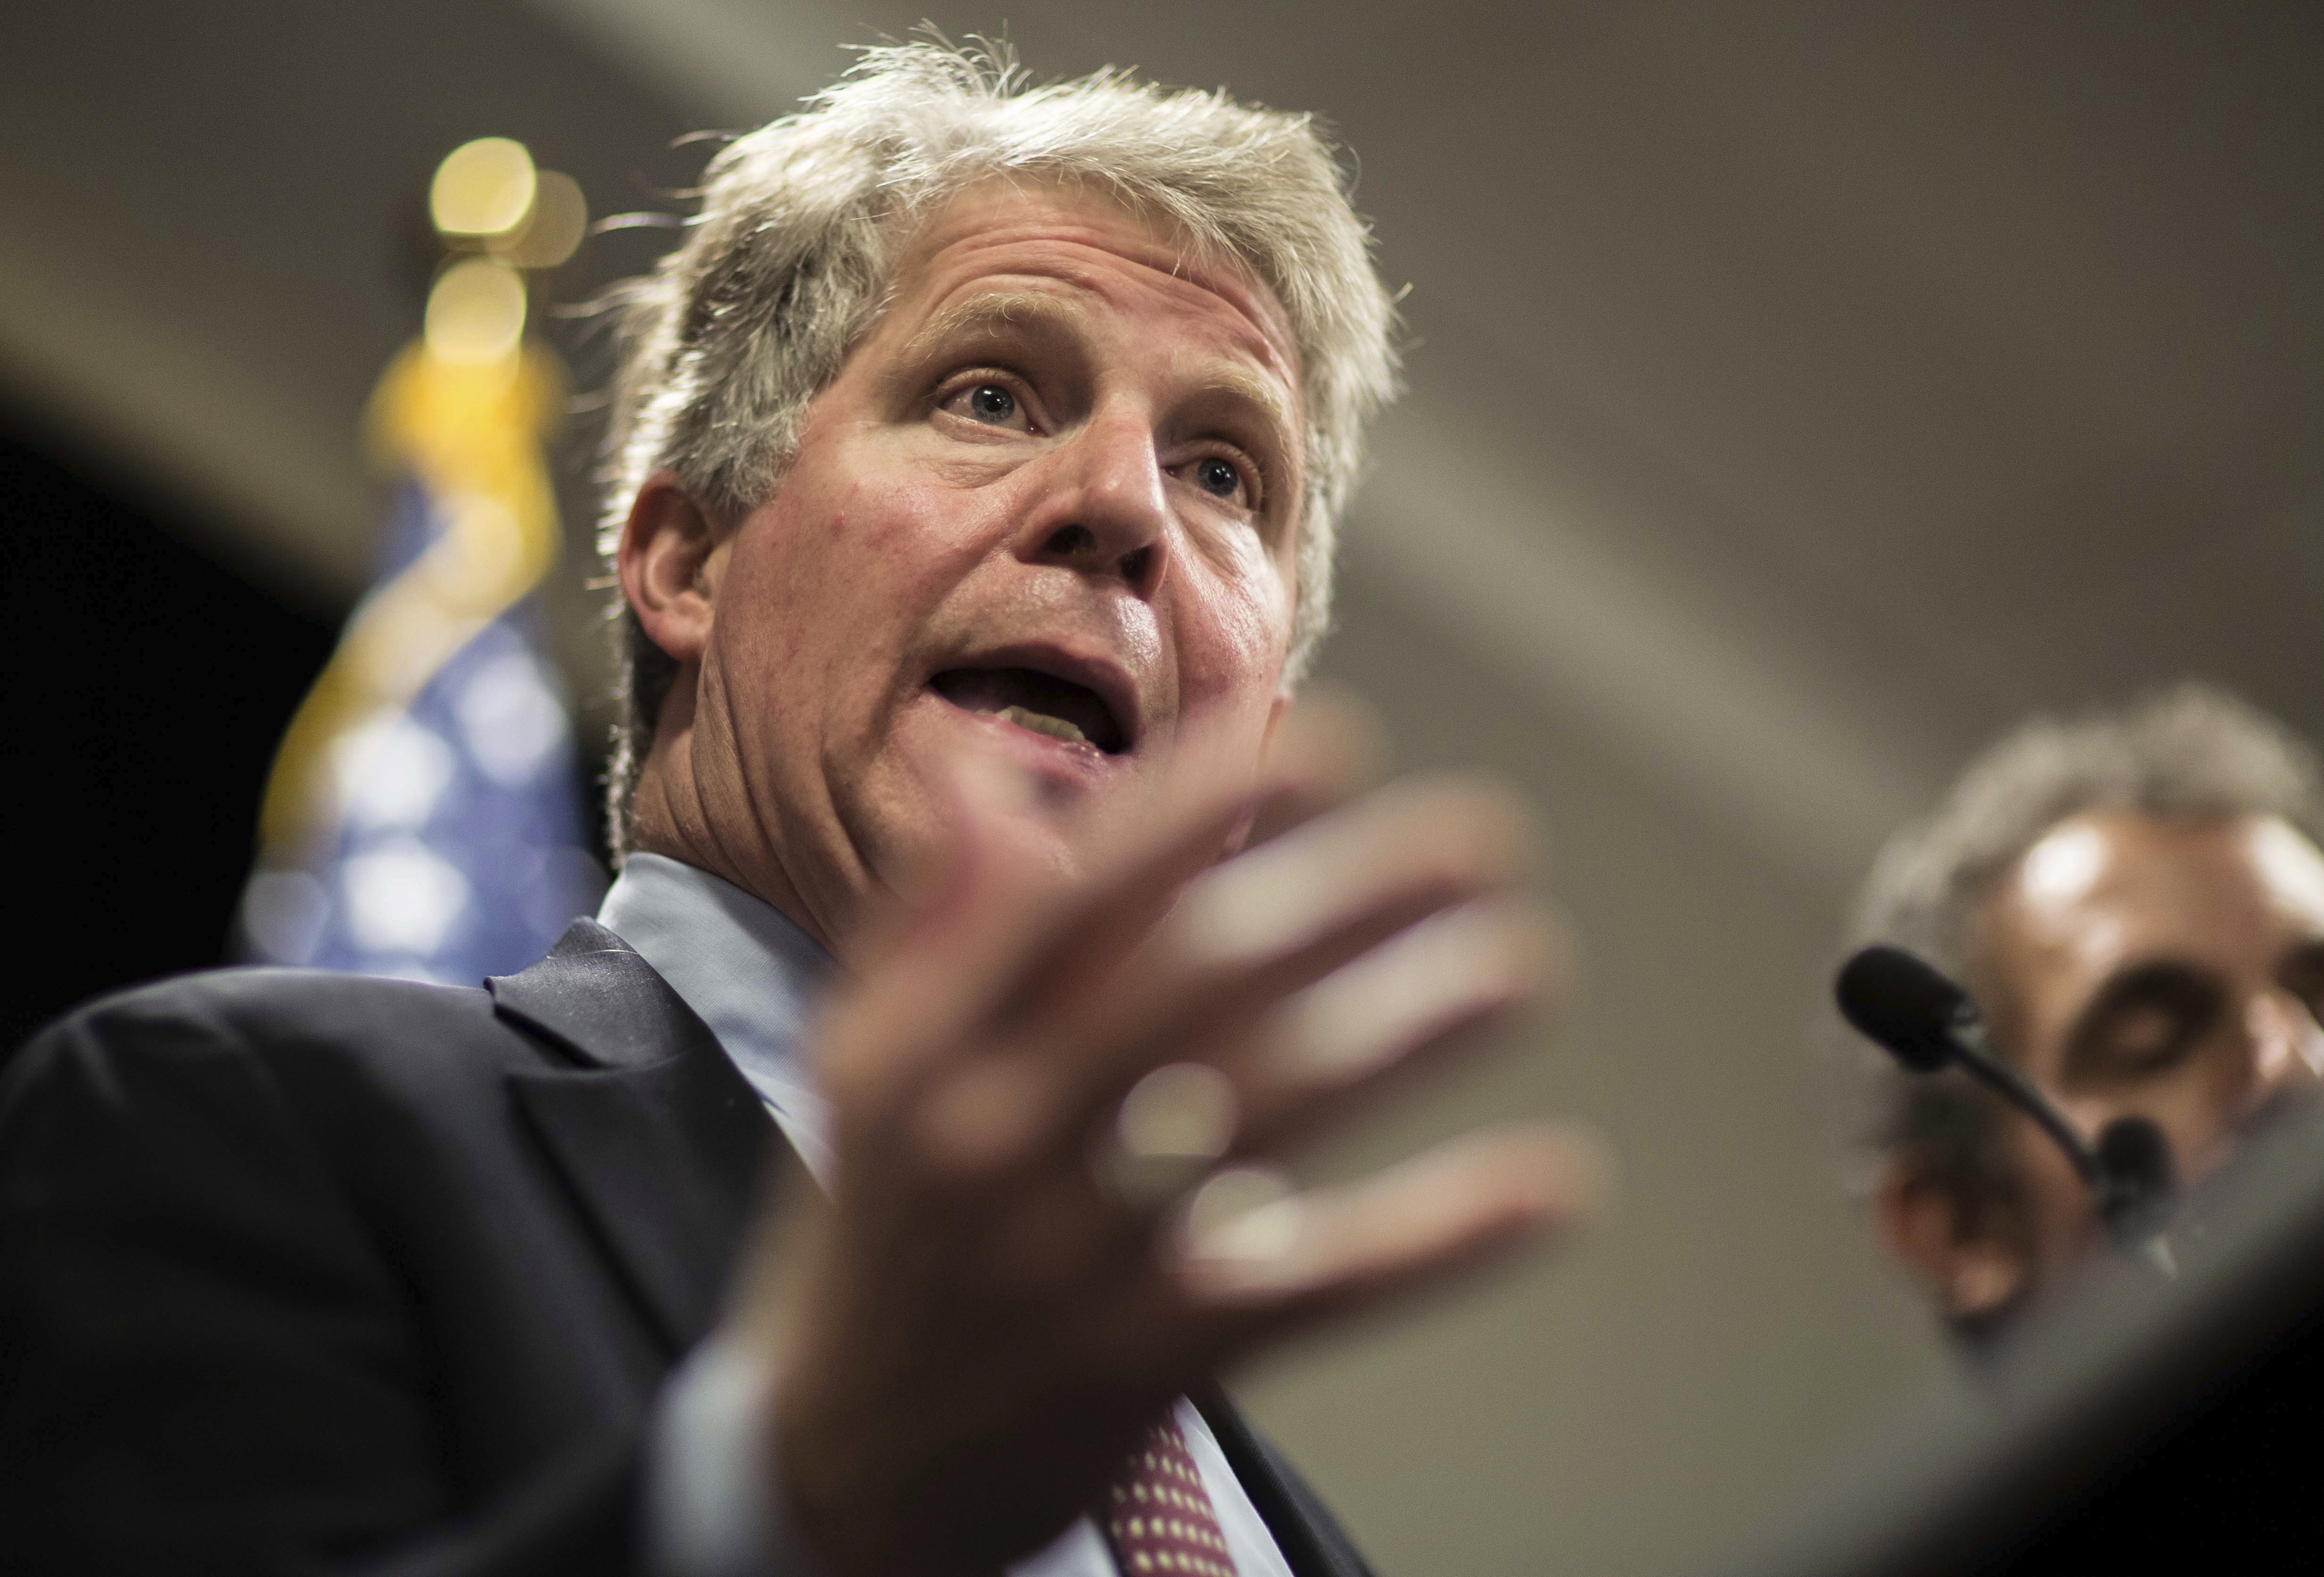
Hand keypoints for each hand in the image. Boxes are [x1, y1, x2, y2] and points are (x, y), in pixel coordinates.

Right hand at [725, 702, 1595, 1575]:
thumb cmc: (877, 1237)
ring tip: (1522, 966)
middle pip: (1193, 983)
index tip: (1326, 745)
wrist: (841, 1476)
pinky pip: (1311, 1286)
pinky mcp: (1145, 1363)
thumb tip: (987, 780)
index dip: (1203, 809)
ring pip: (1266, 1114)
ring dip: (1408, 1029)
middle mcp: (992, 1136)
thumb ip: (926, 923)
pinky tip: (1546, 1183)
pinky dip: (1434, 1235)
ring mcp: (1070, 1258)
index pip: (1074, 898)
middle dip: (1345, 894)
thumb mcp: (862, 1073)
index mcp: (925, 1049)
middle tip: (1480, 837)